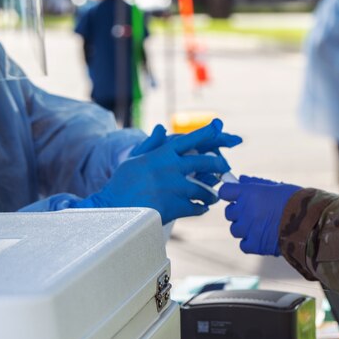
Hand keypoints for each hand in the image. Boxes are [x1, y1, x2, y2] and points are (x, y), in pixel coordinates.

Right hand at [78, 119, 236, 221]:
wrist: (114, 210)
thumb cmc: (121, 185)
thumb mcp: (133, 160)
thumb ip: (151, 144)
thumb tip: (161, 128)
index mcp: (162, 154)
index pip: (189, 140)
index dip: (205, 133)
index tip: (218, 128)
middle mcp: (171, 167)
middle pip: (205, 162)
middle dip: (218, 165)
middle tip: (224, 168)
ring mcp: (175, 187)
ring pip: (204, 189)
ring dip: (211, 194)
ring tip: (212, 197)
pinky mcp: (176, 206)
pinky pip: (197, 207)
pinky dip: (200, 208)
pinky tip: (201, 208)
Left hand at [219, 175, 301, 255]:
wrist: (309, 222)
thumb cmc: (295, 200)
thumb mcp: (276, 187)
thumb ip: (255, 184)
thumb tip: (240, 180)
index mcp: (249, 193)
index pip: (225, 191)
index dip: (230, 194)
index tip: (235, 196)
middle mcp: (245, 210)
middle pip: (229, 212)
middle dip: (239, 212)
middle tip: (254, 212)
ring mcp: (248, 229)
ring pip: (235, 229)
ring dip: (244, 228)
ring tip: (261, 226)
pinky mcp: (254, 245)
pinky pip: (244, 244)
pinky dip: (250, 242)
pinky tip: (262, 237)